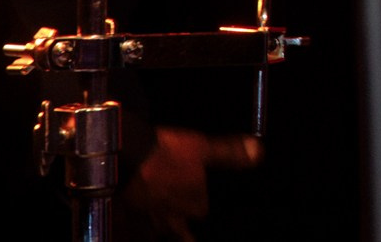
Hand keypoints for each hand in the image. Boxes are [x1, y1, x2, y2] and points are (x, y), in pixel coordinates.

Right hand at [121, 127, 259, 240]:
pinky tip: (127, 227)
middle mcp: (171, 221)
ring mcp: (145, 226)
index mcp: (193, 205)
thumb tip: (259, 152)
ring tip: (152, 222)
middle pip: (180, 236)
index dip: (197, 204)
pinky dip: (129, 231)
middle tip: (177, 223)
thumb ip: (230, 153)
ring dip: (153, 232)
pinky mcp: (122, 225)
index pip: (201, 211)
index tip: (193, 198)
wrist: (121, 156)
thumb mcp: (203, 148)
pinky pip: (125, 236)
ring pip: (152, 237)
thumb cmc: (164, 152)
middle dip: (180, 231)